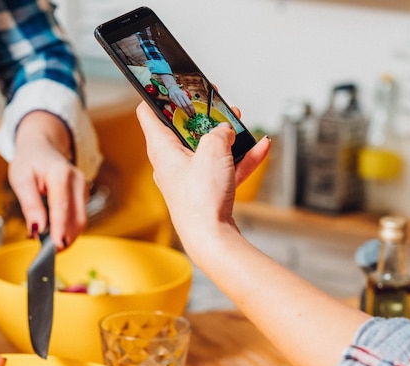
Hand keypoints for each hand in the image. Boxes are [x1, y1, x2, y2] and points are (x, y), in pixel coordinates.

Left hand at [9, 111, 88, 249]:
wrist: (42, 147)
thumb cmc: (30, 161)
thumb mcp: (20, 180)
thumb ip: (30, 205)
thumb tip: (37, 230)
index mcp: (61, 174)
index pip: (62, 207)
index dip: (60, 230)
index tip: (55, 247)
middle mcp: (78, 182)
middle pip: (77, 219)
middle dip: (64, 238)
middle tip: (46, 253)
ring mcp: (84, 189)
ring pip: (80, 222)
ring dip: (65, 236)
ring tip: (46, 243)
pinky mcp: (84, 197)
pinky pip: (78, 218)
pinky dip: (67, 229)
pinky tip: (53, 232)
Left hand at [136, 102, 269, 250]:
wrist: (212, 239)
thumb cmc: (201, 200)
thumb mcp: (212, 151)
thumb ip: (218, 132)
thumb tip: (224, 130)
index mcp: (162, 149)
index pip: (148, 113)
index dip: (157, 95)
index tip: (167, 82)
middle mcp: (171, 163)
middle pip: (182, 130)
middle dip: (201, 114)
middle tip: (214, 101)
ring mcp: (189, 179)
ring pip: (206, 148)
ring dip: (224, 135)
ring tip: (239, 122)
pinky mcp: (206, 192)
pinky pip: (223, 169)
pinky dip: (240, 158)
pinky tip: (261, 148)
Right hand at [167, 84, 194, 116]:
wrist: (171, 88)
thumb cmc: (179, 91)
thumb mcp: (184, 93)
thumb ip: (187, 98)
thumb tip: (191, 105)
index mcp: (183, 94)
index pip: (188, 102)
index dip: (192, 108)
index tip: (194, 112)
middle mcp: (179, 96)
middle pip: (185, 105)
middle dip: (189, 111)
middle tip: (192, 115)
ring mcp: (175, 98)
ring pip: (181, 107)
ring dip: (185, 112)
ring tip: (189, 115)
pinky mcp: (172, 100)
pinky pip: (178, 106)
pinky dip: (182, 110)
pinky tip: (185, 112)